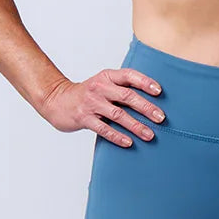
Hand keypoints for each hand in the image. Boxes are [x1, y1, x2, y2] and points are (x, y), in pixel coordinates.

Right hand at [38, 68, 164, 146]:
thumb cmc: (88, 95)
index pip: (129, 76)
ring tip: (150, 135)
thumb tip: (151, 101)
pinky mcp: (84, 118)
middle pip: (127, 96)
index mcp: (107, 76)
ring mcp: (91, 103)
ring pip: (117, 114)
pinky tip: (129, 142)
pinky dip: (117, 136)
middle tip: (161, 118)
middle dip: (146, 107)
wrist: (57, 101)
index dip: (145, 82)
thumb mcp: (103, 85)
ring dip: (135, 125)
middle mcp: (100, 87)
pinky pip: (103, 128)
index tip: (159, 91)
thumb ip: (122, 89)